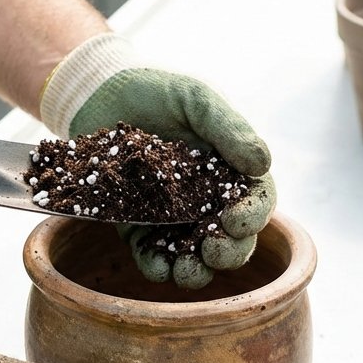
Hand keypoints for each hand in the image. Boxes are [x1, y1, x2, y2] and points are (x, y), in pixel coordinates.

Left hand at [41, 34, 275, 287]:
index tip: (236, 221)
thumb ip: (228, 129)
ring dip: (195, 270)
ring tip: (186, 271)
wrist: (100, 93)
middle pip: (230, 237)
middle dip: (228, 252)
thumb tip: (262, 164)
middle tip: (214, 251)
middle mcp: (206, 198)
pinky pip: (151, 253)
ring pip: (193, 254)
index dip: (252, 216)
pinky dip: (157, 265)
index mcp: (230, 170)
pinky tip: (157, 267)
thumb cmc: (156, 91)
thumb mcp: (197, 100)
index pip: (255, 200)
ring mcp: (172, 216)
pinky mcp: (137, 224)